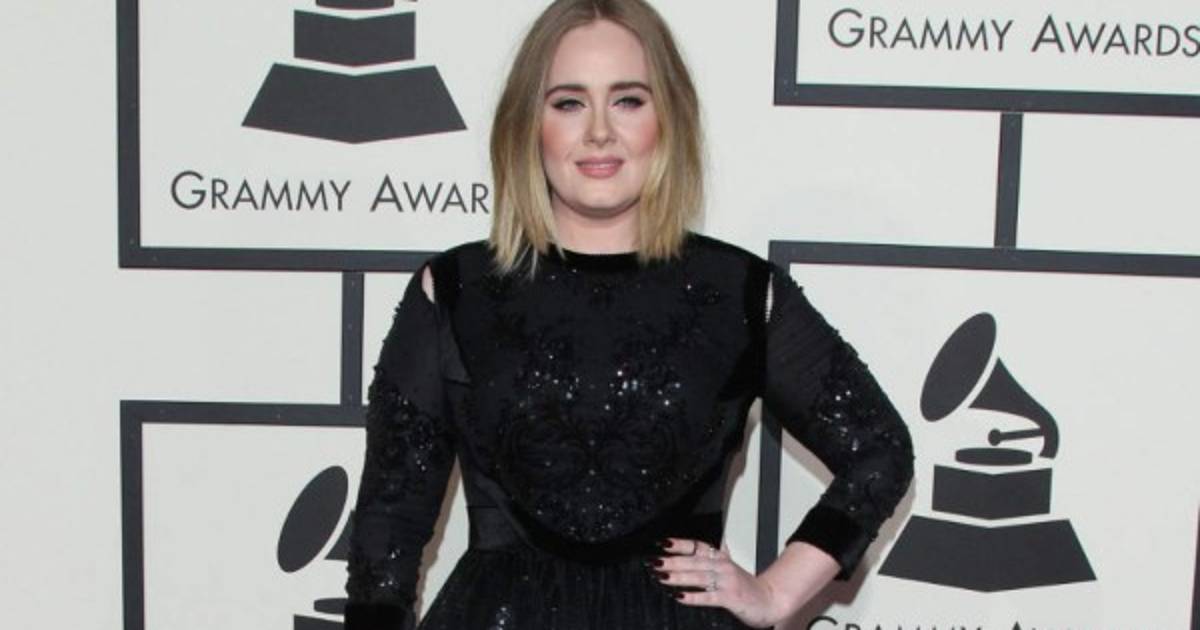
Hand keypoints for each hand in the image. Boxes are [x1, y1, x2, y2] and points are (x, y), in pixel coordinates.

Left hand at [651, 537, 784, 627]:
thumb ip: (713, 558)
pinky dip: (694, 597)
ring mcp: (727, 582)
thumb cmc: (746, 586)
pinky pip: (709, 597)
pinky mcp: (731, 598)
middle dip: (673, 560)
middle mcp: (723, 566)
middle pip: (694, 561)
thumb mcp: (728, 568)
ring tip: (662, 576)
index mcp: (721, 558)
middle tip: (655, 561)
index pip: (698, 546)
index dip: (680, 544)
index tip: (662, 543)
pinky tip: (680, 597)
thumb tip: (694, 550)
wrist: (770, 600)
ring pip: (699, 576)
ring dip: (679, 577)